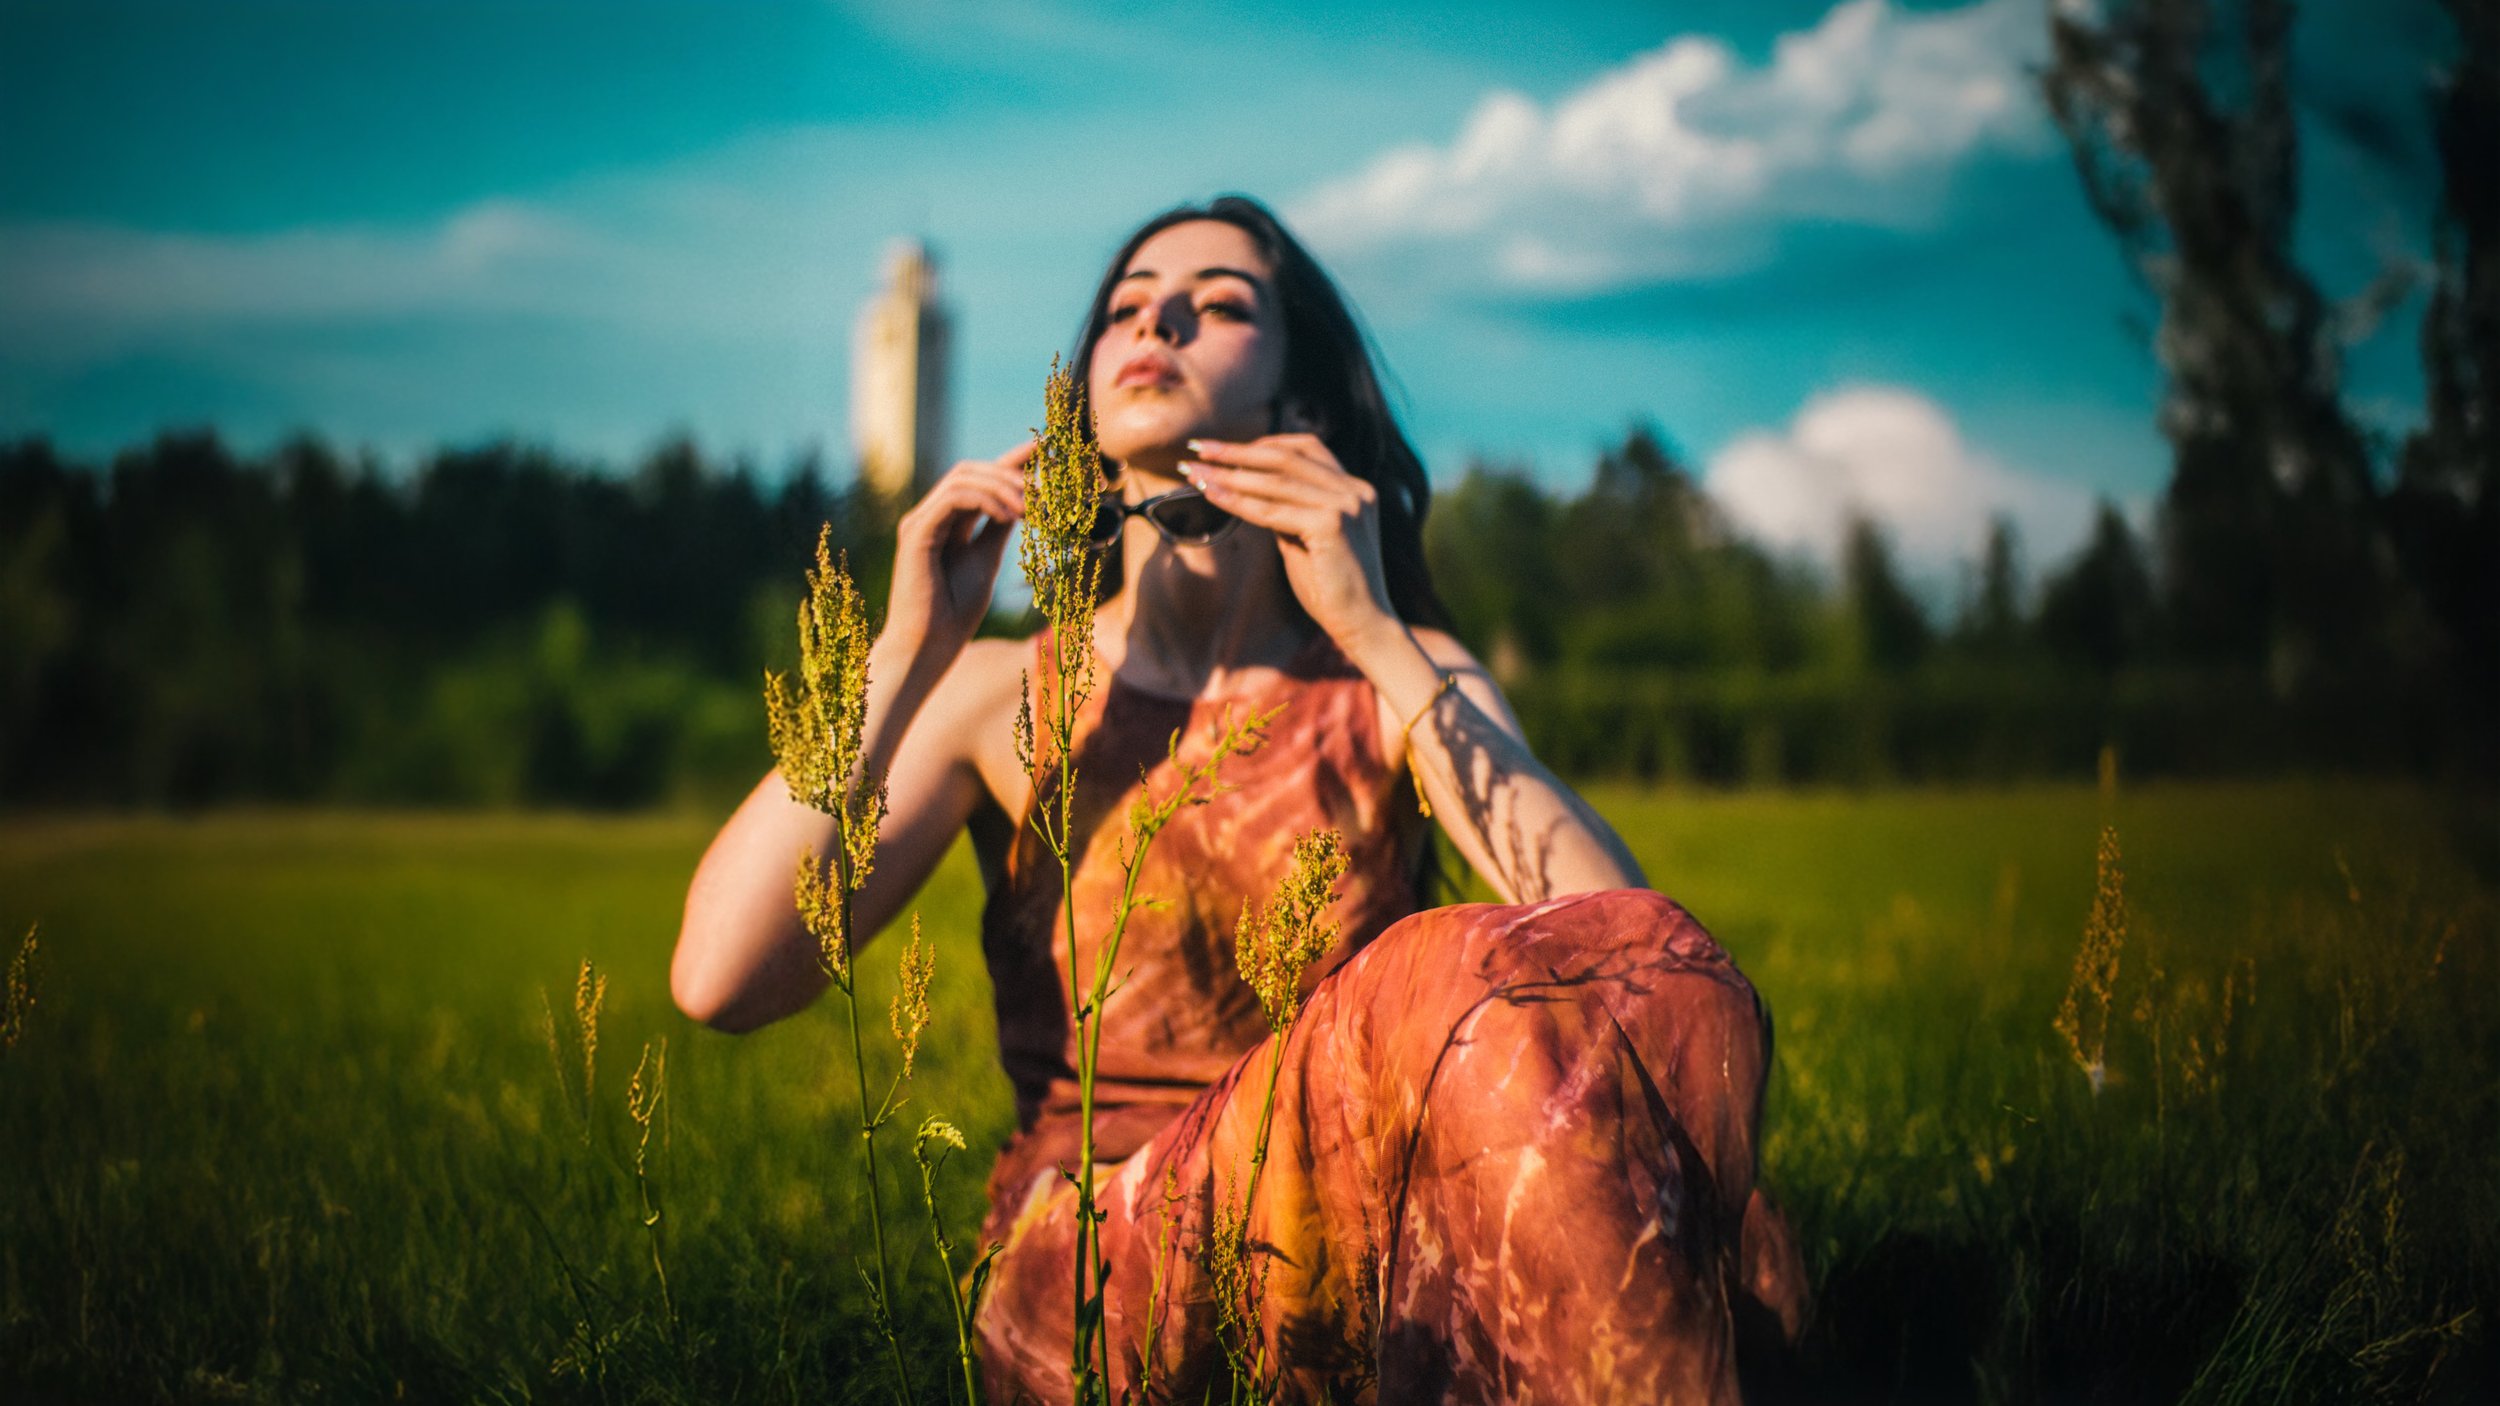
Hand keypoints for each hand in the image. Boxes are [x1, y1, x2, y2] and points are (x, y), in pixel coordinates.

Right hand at [884, 442, 1032, 666]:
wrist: (929, 646)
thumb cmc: (954, 613)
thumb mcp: (986, 560)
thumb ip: (997, 528)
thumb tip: (1021, 501)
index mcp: (948, 523)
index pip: (981, 480)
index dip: (1011, 460)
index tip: (1045, 448)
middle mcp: (931, 516)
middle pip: (970, 471)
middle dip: (1009, 470)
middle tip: (1044, 487)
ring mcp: (920, 522)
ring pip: (962, 478)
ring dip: (1002, 486)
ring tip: (1031, 508)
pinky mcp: (916, 532)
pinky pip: (952, 498)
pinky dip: (985, 499)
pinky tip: (1009, 516)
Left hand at [1181, 431, 1398, 650]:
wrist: (1362, 623)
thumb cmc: (1331, 586)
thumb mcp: (1305, 538)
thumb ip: (1287, 510)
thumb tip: (1248, 490)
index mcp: (1353, 488)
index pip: (1304, 448)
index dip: (1262, 444)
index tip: (1223, 449)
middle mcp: (1355, 490)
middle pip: (1286, 455)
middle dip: (1237, 451)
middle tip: (1197, 447)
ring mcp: (1347, 505)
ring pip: (1276, 480)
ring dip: (1229, 473)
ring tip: (1194, 471)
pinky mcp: (1333, 525)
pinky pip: (1273, 510)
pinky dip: (1238, 501)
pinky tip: (1211, 495)